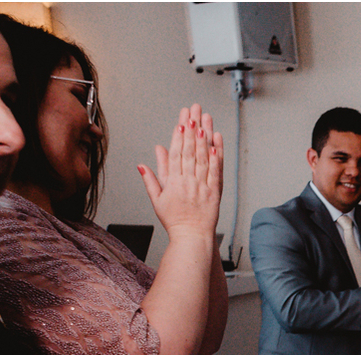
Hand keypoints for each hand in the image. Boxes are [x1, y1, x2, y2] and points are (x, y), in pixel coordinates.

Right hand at [138, 104, 222, 241]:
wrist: (191, 237)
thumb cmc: (174, 220)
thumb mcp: (157, 199)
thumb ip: (152, 178)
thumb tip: (144, 162)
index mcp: (173, 181)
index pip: (176, 153)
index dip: (179, 135)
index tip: (181, 121)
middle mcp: (187, 180)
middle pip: (190, 149)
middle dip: (192, 128)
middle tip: (194, 110)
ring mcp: (202, 185)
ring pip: (203, 157)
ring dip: (205, 136)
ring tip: (206, 119)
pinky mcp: (214, 191)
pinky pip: (216, 171)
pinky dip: (216, 156)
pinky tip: (217, 143)